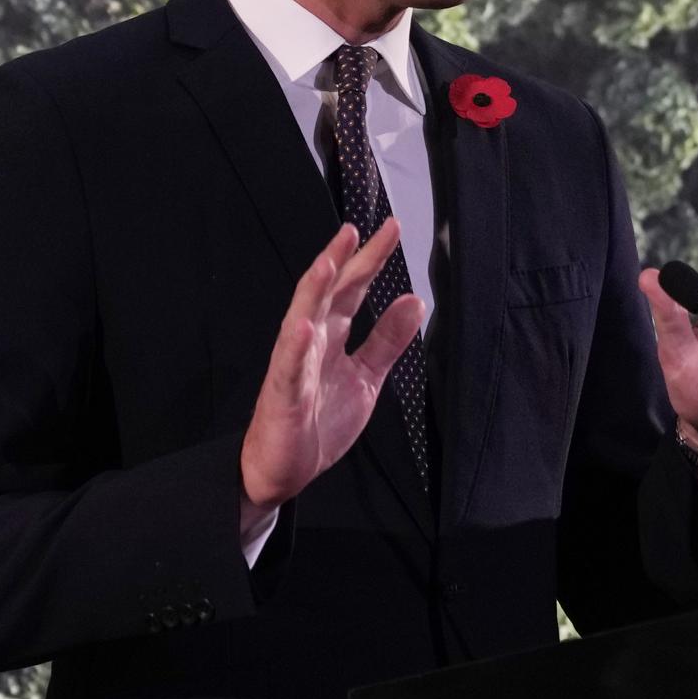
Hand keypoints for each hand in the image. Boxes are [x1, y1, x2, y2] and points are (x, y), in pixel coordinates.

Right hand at [240, 219, 425, 529]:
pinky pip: (289, 370)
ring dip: (314, 292)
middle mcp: (309, 343)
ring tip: (328, 261)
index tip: (391, 228)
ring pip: (302, 321)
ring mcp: (294, 367)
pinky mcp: (284, 397)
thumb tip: (413, 301)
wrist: (285, 470)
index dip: (370, 260)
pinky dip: (295, 348)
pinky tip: (302, 327)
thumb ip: (387, 341)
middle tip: (357, 228)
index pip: (352, 290)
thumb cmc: (318, 421)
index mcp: (330, 337)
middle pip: (327, 294)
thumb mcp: (366, 378)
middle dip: (342, 260)